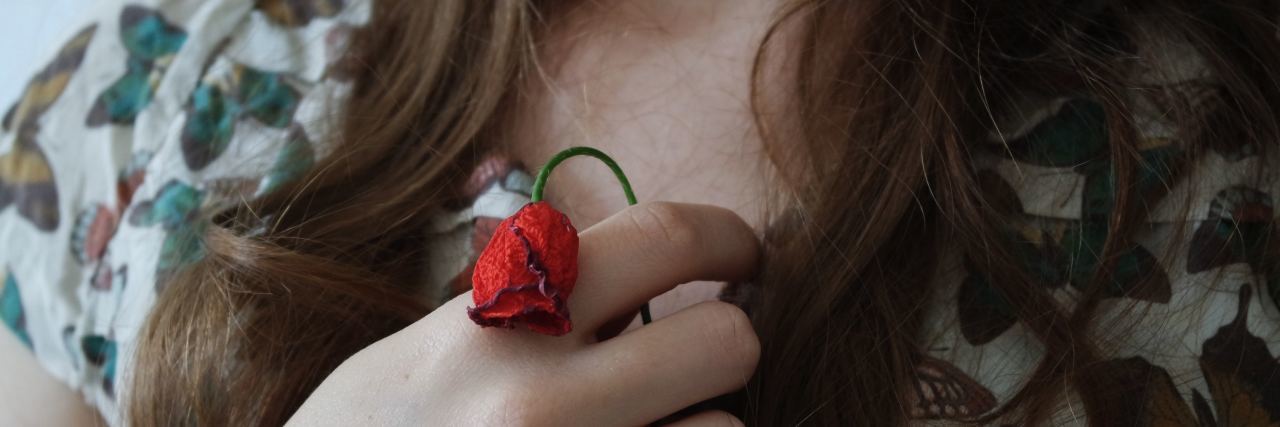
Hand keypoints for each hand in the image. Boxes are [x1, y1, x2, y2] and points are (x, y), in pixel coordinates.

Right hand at [289, 202, 761, 425]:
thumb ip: (526, 299)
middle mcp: (537, 400)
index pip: (659, 237)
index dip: (726, 235)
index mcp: (493, 323)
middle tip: (701, 355)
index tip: (742, 254)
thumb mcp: (425, 344)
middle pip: (726, 341)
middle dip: (725, 343)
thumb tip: (637, 267)